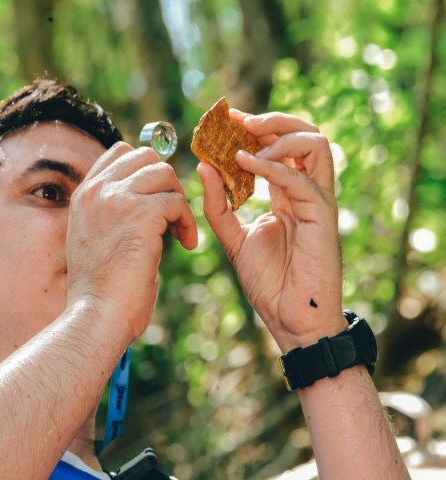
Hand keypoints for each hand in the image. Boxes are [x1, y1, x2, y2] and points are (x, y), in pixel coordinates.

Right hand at [67, 142, 196, 339]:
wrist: (97, 314)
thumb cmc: (99, 290)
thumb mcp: (93, 239)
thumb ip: (109, 213)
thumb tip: (142, 201)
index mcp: (84, 195)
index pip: (119, 153)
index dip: (145, 169)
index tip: (156, 197)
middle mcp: (97, 190)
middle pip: (145, 157)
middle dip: (166, 182)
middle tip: (172, 215)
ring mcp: (118, 198)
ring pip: (165, 174)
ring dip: (179, 202)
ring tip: (180, 232)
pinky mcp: (141, 214)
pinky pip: (177, 202)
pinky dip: (188, 222)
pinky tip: (187, 244)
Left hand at [197, 111, 345, 351]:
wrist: (290, 318)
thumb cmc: (268, 281)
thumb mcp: (233, 238)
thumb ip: (219, 205)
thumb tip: (203, 167)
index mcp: (287, 194)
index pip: (279, 147)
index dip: (256, 128)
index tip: (227, 119)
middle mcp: (306, 191)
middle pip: (304, 135)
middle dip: (271, 120)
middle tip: (239, 120)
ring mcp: (318, 200)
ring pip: (316, 144)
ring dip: (278, 136)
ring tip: (245, 147)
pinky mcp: (323, 214)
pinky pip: (301, 179)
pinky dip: (271, 167)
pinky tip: (244, 164)